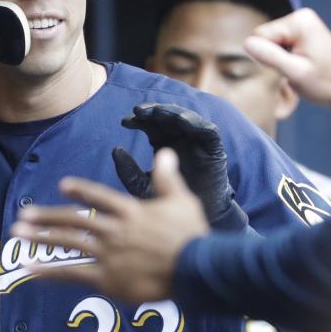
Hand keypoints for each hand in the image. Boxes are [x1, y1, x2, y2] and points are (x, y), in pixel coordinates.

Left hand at [11, 148, 207, 303]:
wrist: (196, 269)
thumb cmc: (192, 236)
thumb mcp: (183, 200)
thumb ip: (168, 177)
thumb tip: (165, 152)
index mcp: (130, 210)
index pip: (98, 196)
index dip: (80, 190)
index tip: (62, 186)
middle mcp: (114, 229)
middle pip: (74, 219)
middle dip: (46, 217)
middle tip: (23, 216)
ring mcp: (108, 253)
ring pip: (67, 242)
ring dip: (40, 237)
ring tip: (17, 233)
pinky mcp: (106, 278)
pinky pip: (71, 273)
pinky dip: (48, 271)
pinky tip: (28, 268)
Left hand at [113, 103, 246, 230]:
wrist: (195, 220)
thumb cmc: (168, 203)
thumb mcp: (143, 187)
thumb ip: (129, 172)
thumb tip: (115, 150)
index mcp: (162, 143)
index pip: (149, 125)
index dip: (138, 120)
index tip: (124, 122)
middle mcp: (179, 139)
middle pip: (165, 117)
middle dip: (152, 111)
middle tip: (138, 111)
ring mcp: (196, 142)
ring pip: (186, 118)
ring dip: (171, 112)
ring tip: (159, 112)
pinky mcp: (214, 149)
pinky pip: (208, 131)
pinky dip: (197, 123)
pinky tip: (183, 121)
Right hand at [243, 8, 330, 124]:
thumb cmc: (326, 84)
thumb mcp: (295, 73)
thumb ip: (269, 56)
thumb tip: (246, 43)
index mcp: (299, 21)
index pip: (260, 35)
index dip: (267, 57)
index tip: (290, 68)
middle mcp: (300, 16)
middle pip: (264, 37)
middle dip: (274, 57)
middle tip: (296, 70)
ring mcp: (302, 23)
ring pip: (270, 42)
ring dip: (280, 59)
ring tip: (301, 69)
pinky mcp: (302, 32)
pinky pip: (279, 44)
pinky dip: (286, 58)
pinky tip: (302, 65)